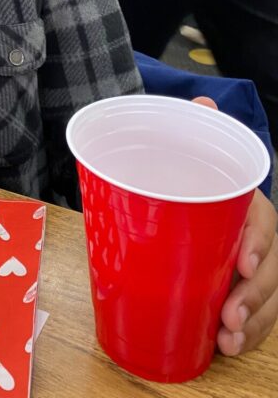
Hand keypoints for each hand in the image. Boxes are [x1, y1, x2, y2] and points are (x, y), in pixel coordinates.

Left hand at [192, 96, 277, 353]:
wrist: (182, 191)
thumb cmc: (188, 173)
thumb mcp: (187, 151)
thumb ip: (195, 129)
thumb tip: (203, 103)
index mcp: (248, 202)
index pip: (264, 222)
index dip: (259, 243)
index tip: (245, 263)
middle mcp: (257, 236)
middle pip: (271, 270)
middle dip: (256, 297)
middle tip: (229, 316)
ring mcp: (253, 266)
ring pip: (267, 298)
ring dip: (252, 323)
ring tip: (227, 340)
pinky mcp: (240, 288)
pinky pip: (254, 315)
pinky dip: (245, 334)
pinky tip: (226, 347)